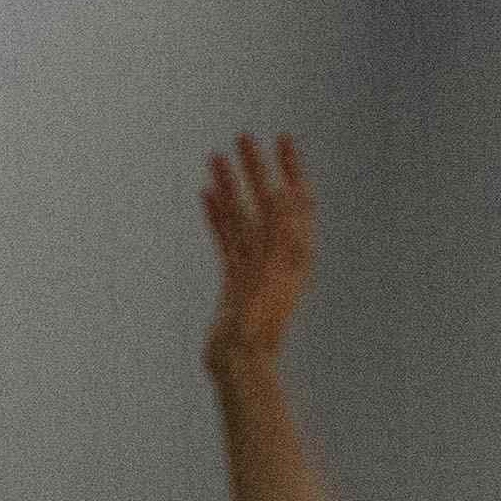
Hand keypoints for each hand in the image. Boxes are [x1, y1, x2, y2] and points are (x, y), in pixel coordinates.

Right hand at [198, 134, 314, 373]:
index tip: (282, 139)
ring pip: (242, 216)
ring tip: (215, 157)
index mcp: (294, 252)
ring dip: (230, 186)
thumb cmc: (259, 327)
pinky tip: (207, 194)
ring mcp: (254, 266)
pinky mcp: (234, 280)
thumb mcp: (274, 275)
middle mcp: (277, 255)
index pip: (294, 199)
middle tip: (243, 137)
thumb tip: (287, 198)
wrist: (240, 363)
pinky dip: (217, 215)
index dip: (291, 168)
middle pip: (266, 201)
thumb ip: (281, 236)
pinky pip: (226, 239)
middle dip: (256, 168)